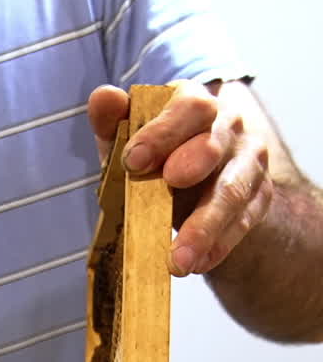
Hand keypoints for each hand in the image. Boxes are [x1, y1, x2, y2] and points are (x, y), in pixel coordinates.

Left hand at [88, 80, 273, 276]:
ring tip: (178, 261)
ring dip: (204, 227)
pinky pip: (242, 222)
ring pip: (231, 191)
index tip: (133, 160)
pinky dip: (218, 246)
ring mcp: (248, 161)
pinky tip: (196, 264)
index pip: (188, 107)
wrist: (196, 185)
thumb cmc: (156, 157)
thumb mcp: (128, 142)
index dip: (161, 132)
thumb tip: (103, 97)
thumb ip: (114, 122)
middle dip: (193, 163)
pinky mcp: (258, 196)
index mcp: (195, 103)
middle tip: (169, 184)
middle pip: (214, 142)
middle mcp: (229, 126)